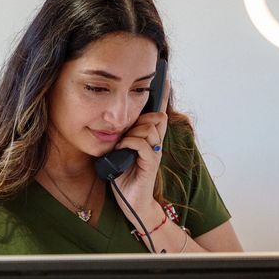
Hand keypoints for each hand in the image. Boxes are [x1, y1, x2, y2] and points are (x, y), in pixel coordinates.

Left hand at [109, 78, 169, 221]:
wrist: (131, 203)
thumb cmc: (124, 177)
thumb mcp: (120, 151)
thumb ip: (122, 135)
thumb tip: (114, 119)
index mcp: (149, 138)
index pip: (158, 112)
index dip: (162, 94)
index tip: (164, 75)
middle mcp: (155, 143)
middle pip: (155, 116)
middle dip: (140, 118)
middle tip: (126, 133)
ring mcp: (155, 153)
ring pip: (149, 127)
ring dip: (133, 132)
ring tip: (123, 144)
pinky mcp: (151, 164)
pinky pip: (143, 144)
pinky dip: (130, 143)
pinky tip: (123, 149)